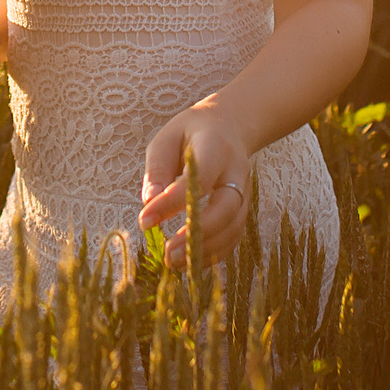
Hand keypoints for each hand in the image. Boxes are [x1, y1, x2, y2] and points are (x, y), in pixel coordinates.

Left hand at [137, 106, 252, 267]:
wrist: (228, 127)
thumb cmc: (189, 134)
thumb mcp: (167, 139)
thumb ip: (157, 169)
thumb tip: (148, 203)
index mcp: (216, 148)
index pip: (198, 179)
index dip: (172, 202)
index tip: (145, 220)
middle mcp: (236, 171)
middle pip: (226, 207)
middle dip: (198, 233)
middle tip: (168, 252)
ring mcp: (245, 192)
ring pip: (233, 227)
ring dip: (205, 249)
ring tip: (173, 263)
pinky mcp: (244, 208)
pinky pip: (234, 236)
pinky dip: (214, 252)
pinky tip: (189, 261)